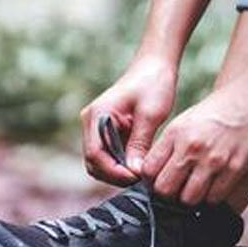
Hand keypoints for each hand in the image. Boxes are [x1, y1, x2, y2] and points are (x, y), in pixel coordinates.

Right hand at [80, 55, 177, 184]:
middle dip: (115, 175)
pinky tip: (141, 167)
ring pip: (101, 162)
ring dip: (119, 172)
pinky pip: (111, 155)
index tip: (136, 177)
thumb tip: (134, 171)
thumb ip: (140, 143)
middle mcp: (91, 123)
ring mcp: (98, 127)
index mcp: (97, 116)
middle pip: (94, 162)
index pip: (95, 154)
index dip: (114, 171)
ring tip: (142, 175)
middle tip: (141, 180)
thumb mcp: (150, 115)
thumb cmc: (154, 84)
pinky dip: (123, 164)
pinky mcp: (109, 131)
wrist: (155, 66)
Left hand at [141, 74, 247, 205]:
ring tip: (197, 187)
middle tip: (178, 187)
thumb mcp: (185, 122)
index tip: (160, 179)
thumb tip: (155, 174)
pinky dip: (212, 197)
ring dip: (191, 197)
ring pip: (189, 199)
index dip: (152, 179)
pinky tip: (214, 185)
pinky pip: (214, 198)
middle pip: (165, 189)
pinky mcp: (234, 169)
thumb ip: (168, 146)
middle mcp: (192, 148)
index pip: (149, 171)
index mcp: (176, 134)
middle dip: (169, 192)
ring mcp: (214, 160)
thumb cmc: (218, 112)